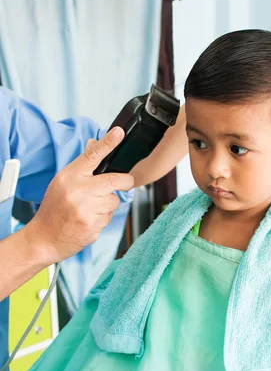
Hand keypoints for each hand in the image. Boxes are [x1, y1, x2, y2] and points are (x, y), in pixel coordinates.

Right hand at [27, 127, 133, 263]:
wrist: (44, 238)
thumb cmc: (54, 208)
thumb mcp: (62, 182)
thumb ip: (81, 166)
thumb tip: (94, 143)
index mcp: (69, 176)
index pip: (92, 155)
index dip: (108, 142)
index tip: (119, 132)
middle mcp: (78, 191)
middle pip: (114, 180)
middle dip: (125, 181)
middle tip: (126, 182)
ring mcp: (86, 209)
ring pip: (114, 200)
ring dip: (109, 204)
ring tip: (92, 208)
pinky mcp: (93, 225)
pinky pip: (109, 217)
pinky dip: (104, 218)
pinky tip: (89, 220)